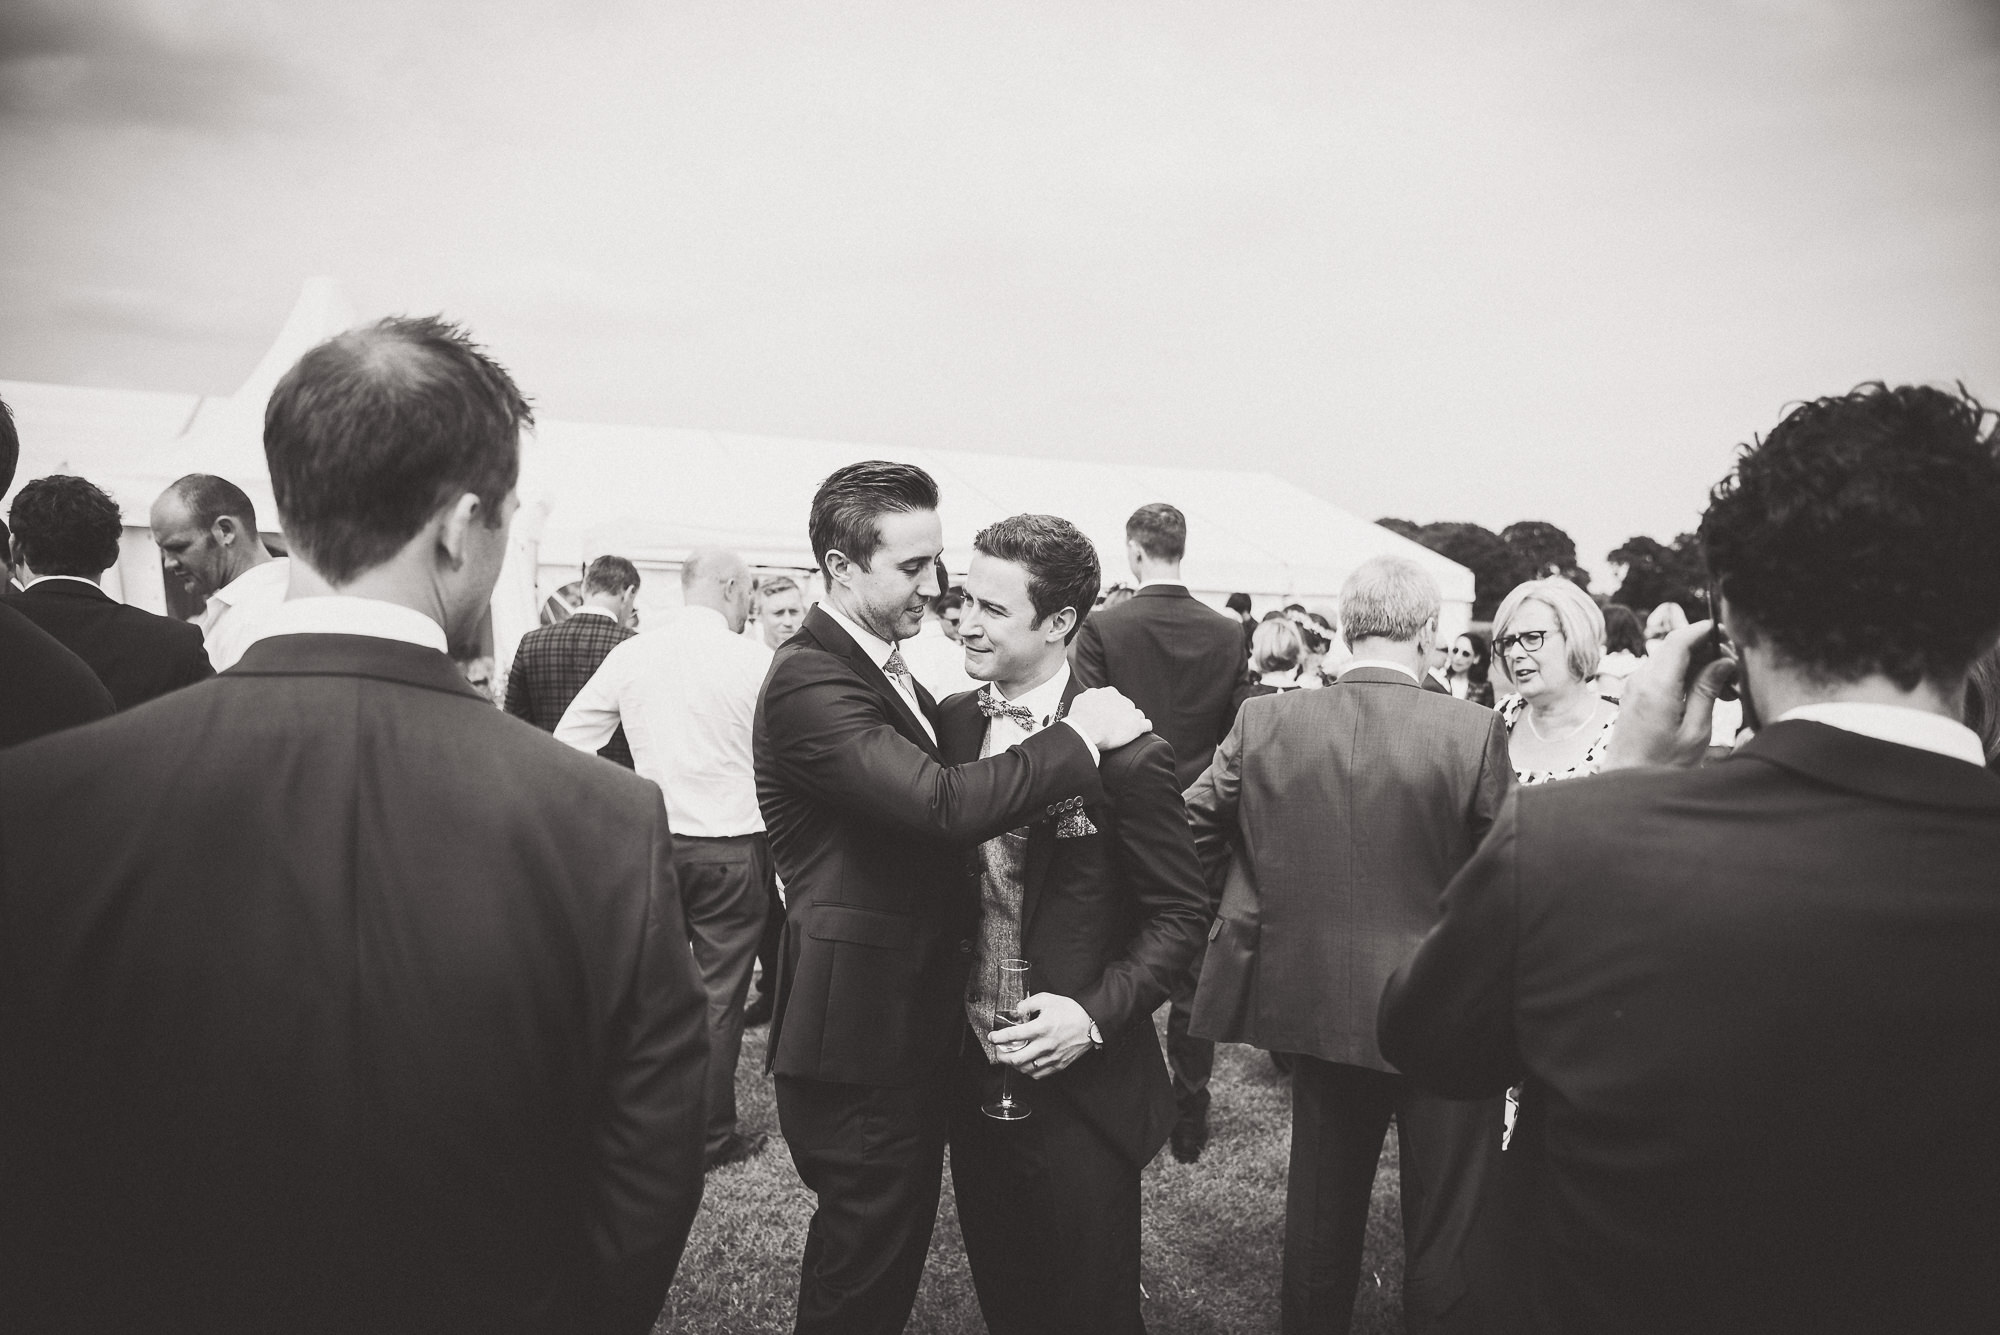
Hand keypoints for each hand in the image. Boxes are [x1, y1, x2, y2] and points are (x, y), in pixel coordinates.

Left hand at [991, 993, 1096, 1078]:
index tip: (992, 1037)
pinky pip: (1038, 1074)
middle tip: (999, 1050)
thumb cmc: (1071, 1011)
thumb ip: (1028, 1004)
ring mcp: (1052, 1057)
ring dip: (1014, 1064)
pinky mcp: (1058, 1065)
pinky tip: (1027, 1063)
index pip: (1013, 1036)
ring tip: (1012, 1057)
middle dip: (1002, 1056)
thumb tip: (1016, 1010)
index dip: (998, 1037)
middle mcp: (1045, 1045)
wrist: (1092, 1024)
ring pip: (1026, 1069)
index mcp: (1041, 1028)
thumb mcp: (1048, 999)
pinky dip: (1028, 1070)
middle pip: (1016, 1059)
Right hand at [1065, 687, 1149, 750]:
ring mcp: (1131, 712)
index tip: (1107, 717)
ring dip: (1132, 722)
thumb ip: (1089, 698)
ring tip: (1126, 732)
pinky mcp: (1137, 725)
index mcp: (1109, 692)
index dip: (1112, 709)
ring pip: (1137, 714)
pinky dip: (1144, 729)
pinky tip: (1139, 733)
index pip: (1115, 699)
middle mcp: (1121, 699)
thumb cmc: (1079, 718)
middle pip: (1127, 706)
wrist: (1085, 729)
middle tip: (1114, 726)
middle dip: (1123, 715)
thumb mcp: (1081, 700)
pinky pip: (1147, 724)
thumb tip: (1089, 700)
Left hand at [1603, 620, 1737, 770]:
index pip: (1679, 640)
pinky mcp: (1635, 695)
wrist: (1627, 784)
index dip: (1704, 630)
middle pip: (1675, 646)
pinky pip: (1662, 674)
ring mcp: (1634, 686)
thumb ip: (1707, 691)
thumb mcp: (1695, 731)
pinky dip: (1684, 676)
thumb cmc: (1662, 765)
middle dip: (1706, 650)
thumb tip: (1723, 661)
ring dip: (1697, 664)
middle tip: (1734, 669)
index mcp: (1656, 686)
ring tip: (1725, 689)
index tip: (1728, 634)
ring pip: (1670, 659)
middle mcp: (1640, 680)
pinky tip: (1705, 695)